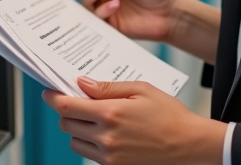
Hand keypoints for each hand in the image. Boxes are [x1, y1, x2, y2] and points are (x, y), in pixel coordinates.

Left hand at [43, 78, 225, 164]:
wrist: (191, 146)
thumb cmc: (170, 115)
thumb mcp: (141, 90)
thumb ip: (107, 87)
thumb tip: (81, 83)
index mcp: (111, 114)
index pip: (67, 107)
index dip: (53, 98)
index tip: (49, 92)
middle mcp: (106, 138)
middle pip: (66, 125)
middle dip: (67, 112)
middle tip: (79, 102)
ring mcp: (110, 158)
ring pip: (75, 143)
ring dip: (78, 130)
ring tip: (97, 120)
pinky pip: (91, 157)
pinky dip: (92, 145)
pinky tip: (109, 135)